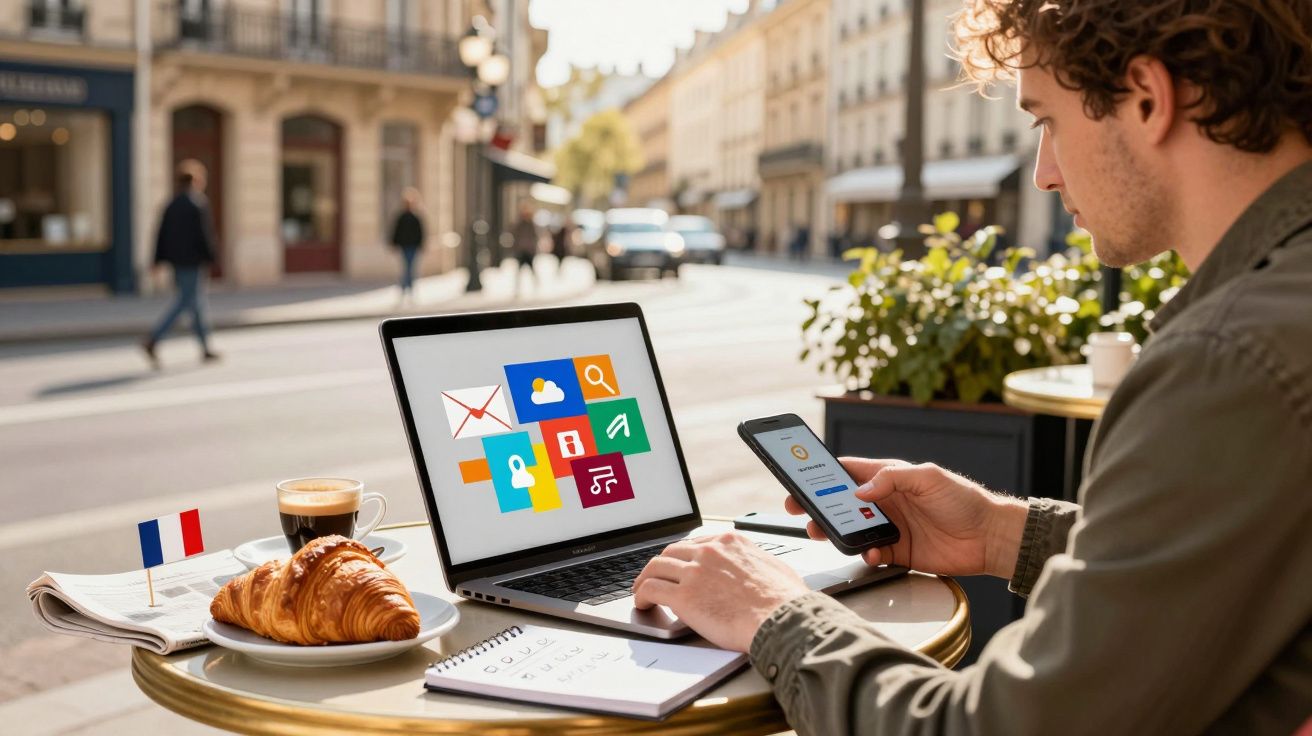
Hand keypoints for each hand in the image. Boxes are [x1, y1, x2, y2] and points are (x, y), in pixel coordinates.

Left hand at [632, 532, 810, 651]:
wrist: (782, 620)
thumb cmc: (784, 601)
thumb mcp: (774, 566)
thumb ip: (756, 562)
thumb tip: (755, 567)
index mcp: (730, 541)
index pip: (695, 543)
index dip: (682, 556)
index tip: (677, 565)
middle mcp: (709, 551)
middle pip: (671, 552)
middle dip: (661, 565)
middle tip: (655, 577)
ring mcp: (695, 572)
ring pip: (655, 567)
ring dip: (645, 579)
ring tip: (642, 591)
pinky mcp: (684, 596)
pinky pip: (651, 589)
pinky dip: (642, 595)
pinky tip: (643, 604)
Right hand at [784, 458, 1028, 578]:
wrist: (990, 538)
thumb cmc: (964, 500)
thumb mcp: (928, 477)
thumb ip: (892, 478)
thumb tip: (860, 490)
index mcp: (889, 478)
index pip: (848, 471)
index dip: (822, 474)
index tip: (800, 478)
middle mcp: (886, 502)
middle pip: (841, 503)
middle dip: (817, 506)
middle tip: (798, 510)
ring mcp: (890, 528)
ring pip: (851, 530)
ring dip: (835, 532)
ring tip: (823, 533)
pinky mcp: (898, 553)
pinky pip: (871, 554)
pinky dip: (864, 554)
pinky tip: (868, 553)